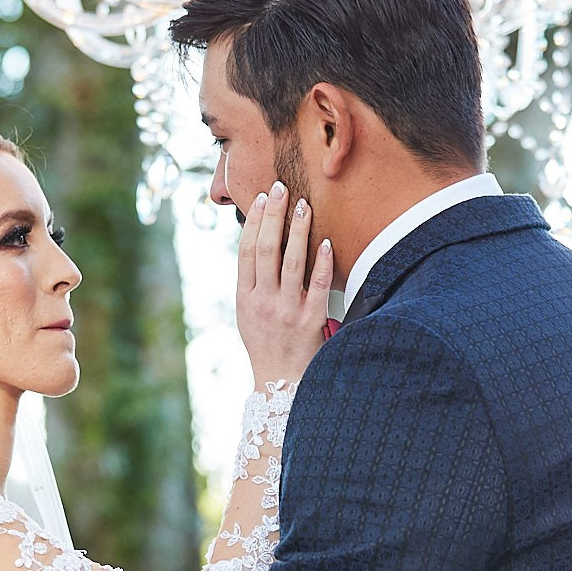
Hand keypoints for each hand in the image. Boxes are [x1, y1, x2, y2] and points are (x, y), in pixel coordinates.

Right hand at [237, 181, 334, 388]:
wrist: (280, 382)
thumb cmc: (266, 343)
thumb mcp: (248, 314)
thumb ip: (253, 283)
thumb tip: (258, 244)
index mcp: (245, 297)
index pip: (247, 251)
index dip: (254, 222)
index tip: (262, 198)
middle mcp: (263, 301)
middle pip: (266, 250)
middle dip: (274, 216)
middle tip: (282, 188)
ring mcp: (286, 310)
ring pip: (291, 262)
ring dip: (297, 231)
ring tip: (304, 206)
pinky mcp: (309, 320)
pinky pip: (316, 284)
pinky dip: (321, 261)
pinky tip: (326, 242)